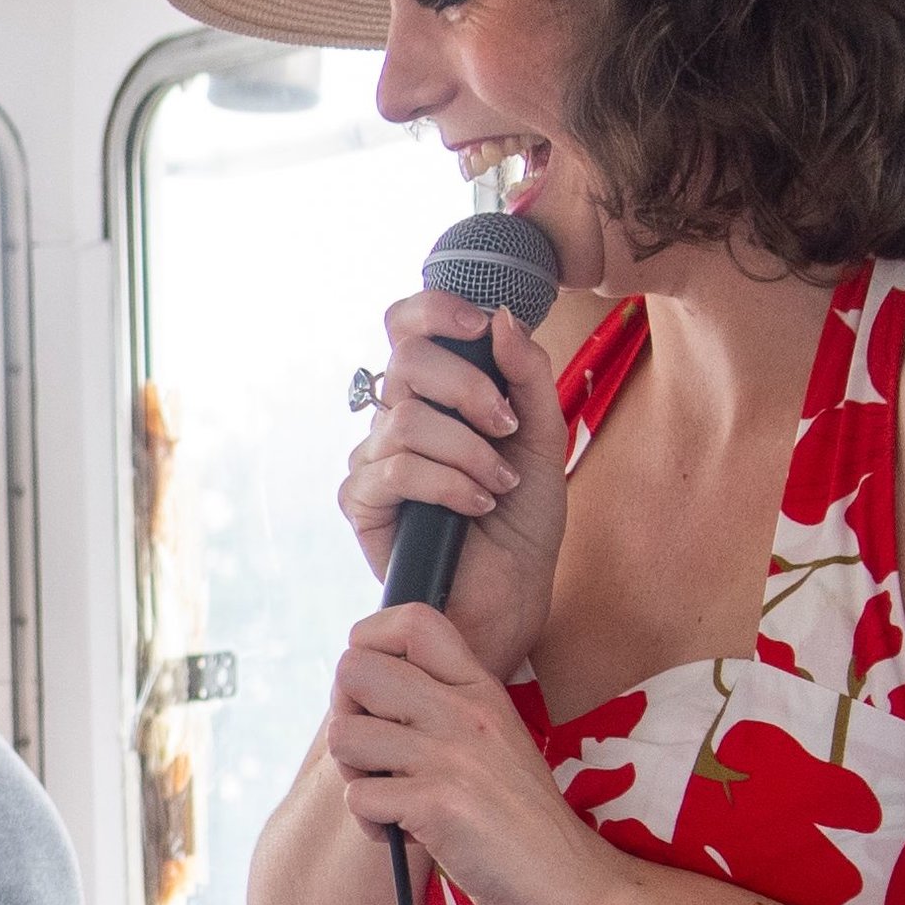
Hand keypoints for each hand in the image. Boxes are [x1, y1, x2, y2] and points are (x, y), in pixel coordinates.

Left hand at [325, 605, 617, 904]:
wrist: (570, 881)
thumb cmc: (520, 820)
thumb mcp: (492, 743)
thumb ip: (442, 709)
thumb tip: (365, 692)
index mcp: (480, 688)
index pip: (412, 619)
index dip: (369, 644)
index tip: (372, 691)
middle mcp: (465, 710)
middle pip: (354, 670)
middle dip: (347, 713)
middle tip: (373, 753)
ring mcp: (452, 755)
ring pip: (345, 734)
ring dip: (353, 772)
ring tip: (389, 796)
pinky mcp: (438, 804)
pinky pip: (359, 795)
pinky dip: (370, 823)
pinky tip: (402, 832)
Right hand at [338, 285, 571, 680]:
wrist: (513, 593)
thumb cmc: (524, 519)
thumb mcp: (542, 435)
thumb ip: (526, 374)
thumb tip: (500, 318)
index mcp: (434, 393)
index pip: (405, 324)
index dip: (433, 310)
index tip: (479, 326)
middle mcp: (395, 418)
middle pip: (406, 361)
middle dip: (469, 390)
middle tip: (506, 427)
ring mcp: (374, 459)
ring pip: (406, 421)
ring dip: (468, 453)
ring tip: (499, 485)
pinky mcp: (362, 504)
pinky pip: (397, 470)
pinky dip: (449, 485)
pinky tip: (476, 505)